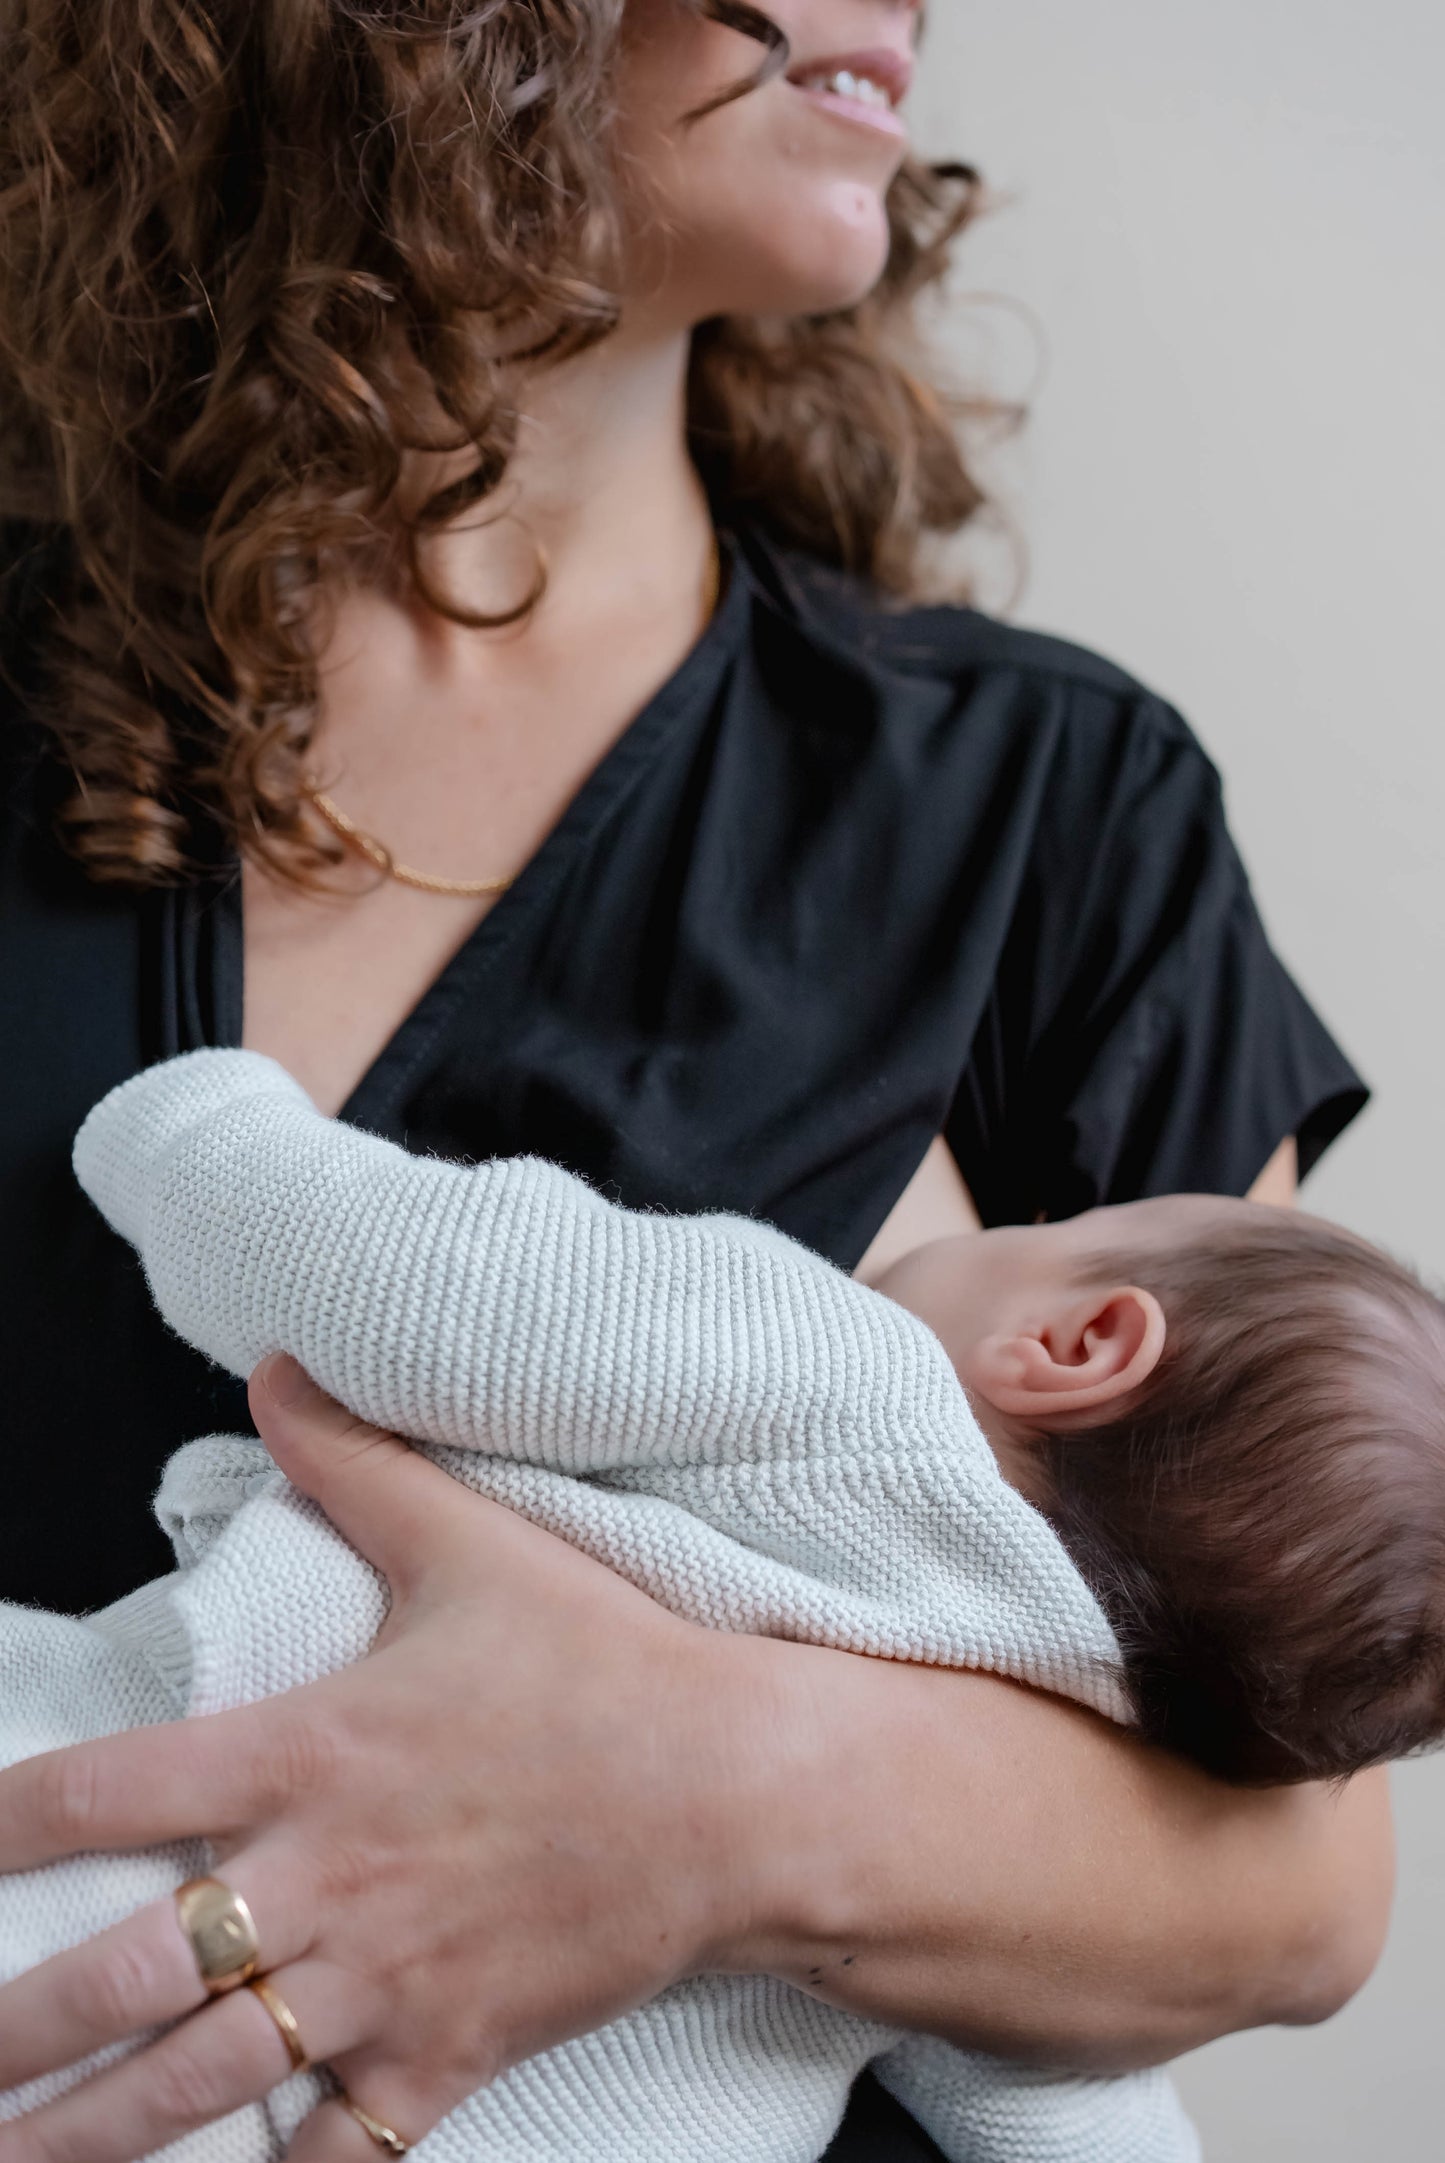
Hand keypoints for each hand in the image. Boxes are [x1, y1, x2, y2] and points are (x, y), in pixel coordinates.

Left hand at [0, 1358, 791, 2161]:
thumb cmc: (602, 1661)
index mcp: (310, 1751)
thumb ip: (359, 1461)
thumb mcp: (475, 1544)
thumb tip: (275, 1368)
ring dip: (89, 2137)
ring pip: (201, 2083)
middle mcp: (325, 1876)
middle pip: (127, 1970)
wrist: (738, 1790)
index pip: (112, 1787)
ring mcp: (384, 1980)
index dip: (4, 1822)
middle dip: (13, 2027)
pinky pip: (335, 2150)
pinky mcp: (448, 2053)